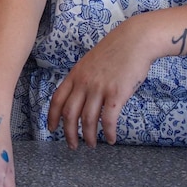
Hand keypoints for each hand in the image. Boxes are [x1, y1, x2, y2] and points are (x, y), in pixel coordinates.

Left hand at [47, 18, 152, 146]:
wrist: (135, 40)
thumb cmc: (116, 50)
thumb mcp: (91, 61)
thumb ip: (83, 78)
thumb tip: (80, 95)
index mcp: (75, 74)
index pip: (57, 99)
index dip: (52, 116)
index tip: (51, 129)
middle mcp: (84, 82)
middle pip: (70, 114)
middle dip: (69, 133)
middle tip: (72, 146)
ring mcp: (100, 88)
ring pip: (88, 120)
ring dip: (88, 136)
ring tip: (91, 144)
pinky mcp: (116, 94)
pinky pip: (108, 119)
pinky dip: (108, 132)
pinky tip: (110, 139)